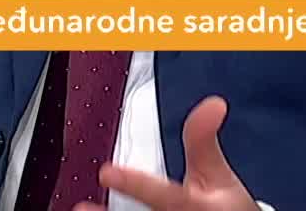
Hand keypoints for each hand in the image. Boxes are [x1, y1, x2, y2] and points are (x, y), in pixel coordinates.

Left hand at [76, 97, 258, 210]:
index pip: (162, 195)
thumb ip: (203, 140)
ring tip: (79, 209)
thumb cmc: (226, 206)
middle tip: (81, 207)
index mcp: (193, 206)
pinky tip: (92, 210)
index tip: (107, 172)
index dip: (136, 184)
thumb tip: (213, 104)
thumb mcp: (218, 173)